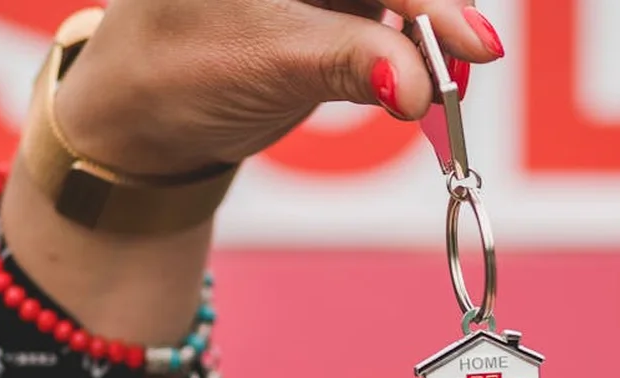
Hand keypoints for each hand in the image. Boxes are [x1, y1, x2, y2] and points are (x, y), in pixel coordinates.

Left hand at [56, 0, 501, 175]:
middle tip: (469, 63)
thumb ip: (350, 65)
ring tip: (445, 82)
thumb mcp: (269, 61)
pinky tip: (420, 82)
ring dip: (434, 39)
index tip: (470, 42)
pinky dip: (416, 56)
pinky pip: (394, 27)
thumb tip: (421, 89)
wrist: (149, 120)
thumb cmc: (178, 72)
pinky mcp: (335, 15)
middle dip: (436, 14)